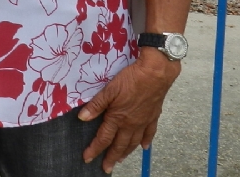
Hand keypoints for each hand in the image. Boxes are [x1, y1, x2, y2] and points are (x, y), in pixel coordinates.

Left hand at [78, 50, 179, 172]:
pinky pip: (150, 133)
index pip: (103, 138)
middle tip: (106, 168)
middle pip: (119, 145)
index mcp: (118, 118)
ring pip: (134, 142)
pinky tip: (144, 147)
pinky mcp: (153, 116)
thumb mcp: (109, 89)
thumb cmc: (131, 79)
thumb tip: (83, 118)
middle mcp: (131, 124)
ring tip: (121, 160)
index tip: (87, 158)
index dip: (94, 149)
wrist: (156, 73)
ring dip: (126, 152)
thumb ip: (96, 105)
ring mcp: (144, 121)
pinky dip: (146, 141)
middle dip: (111, 157)